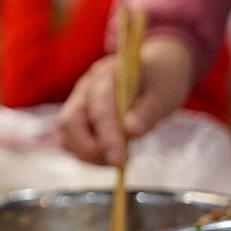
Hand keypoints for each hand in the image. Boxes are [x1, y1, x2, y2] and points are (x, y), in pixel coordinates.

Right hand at [56, 35, 194, 165]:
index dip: (107, 134)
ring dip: (85, 153)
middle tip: (118, 162)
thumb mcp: (165, 94)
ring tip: (116, 159)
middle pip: (69, 120)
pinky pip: (70, 138)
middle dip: (88, 148)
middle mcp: (86, 86)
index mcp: (108, 74)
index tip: (119, 160)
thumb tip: (131, 131)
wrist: (154, 68)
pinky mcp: (78, 114)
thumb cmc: (162, 80)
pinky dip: (85, 152)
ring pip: (65, 132)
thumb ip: (148, 111)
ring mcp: (78, 100)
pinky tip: (109, 154)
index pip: (100, 106)